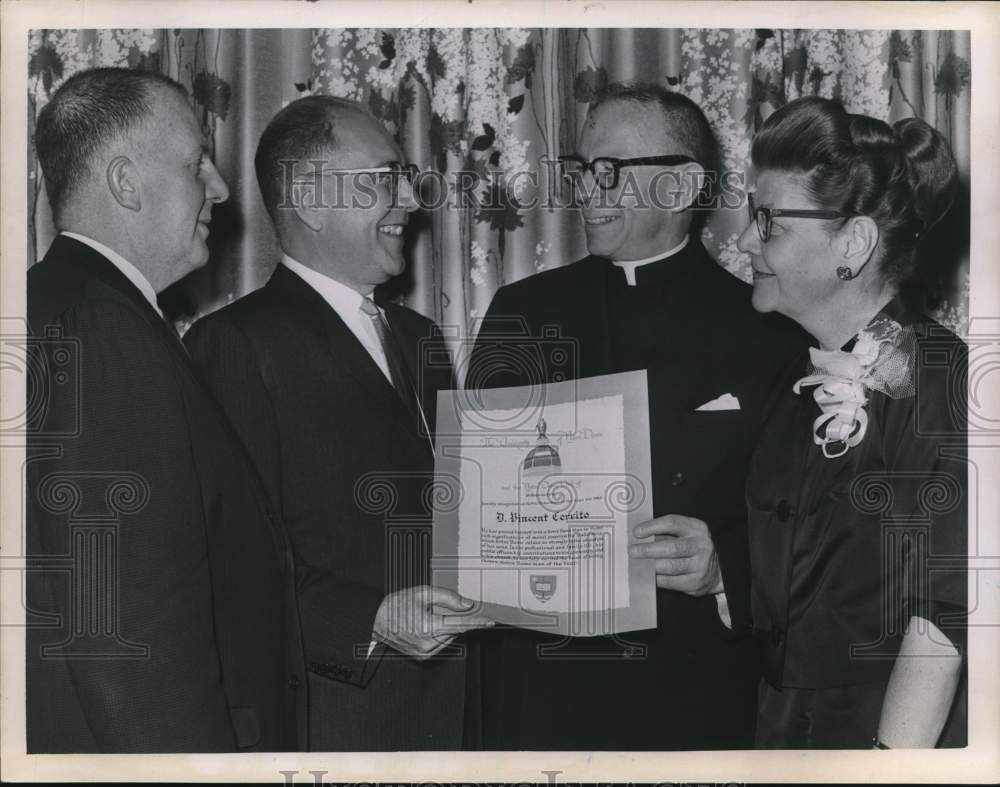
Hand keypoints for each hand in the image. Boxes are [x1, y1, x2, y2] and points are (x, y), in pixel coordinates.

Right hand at [372, 585, 493, 659]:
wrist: (376, 621)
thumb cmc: (396, 605)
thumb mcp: (422, 593)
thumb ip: (447, 598)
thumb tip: (466, 604)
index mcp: (428, 626)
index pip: (460, 624)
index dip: (477, 621)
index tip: (490, 621)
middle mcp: (428, 643)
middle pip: (455, 630)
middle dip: (453, 619)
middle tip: (437, 610)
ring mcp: (425, 652)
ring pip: (448, 637)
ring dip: (445, 627)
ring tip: (426, 618)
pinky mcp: (422, 657)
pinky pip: (440, 644)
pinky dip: (439, 635)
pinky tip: (424, 627)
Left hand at [630, 514, 722, 595]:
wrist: (718, 570)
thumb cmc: (693, 547)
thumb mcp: (686, 533)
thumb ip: (666, 533)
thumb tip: (638, 537)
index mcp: (697, 528)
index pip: (673, 523)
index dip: (652, 527)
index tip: (636, 532)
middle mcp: (701, 546)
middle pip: (672, 547)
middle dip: (649, 550)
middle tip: (632, 551)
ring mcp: (700, 566)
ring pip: (671, 566)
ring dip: (651, 566)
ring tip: (636, 564)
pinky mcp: (695, 583)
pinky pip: (671, 582)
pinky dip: (656, 579)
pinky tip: (646, 576)